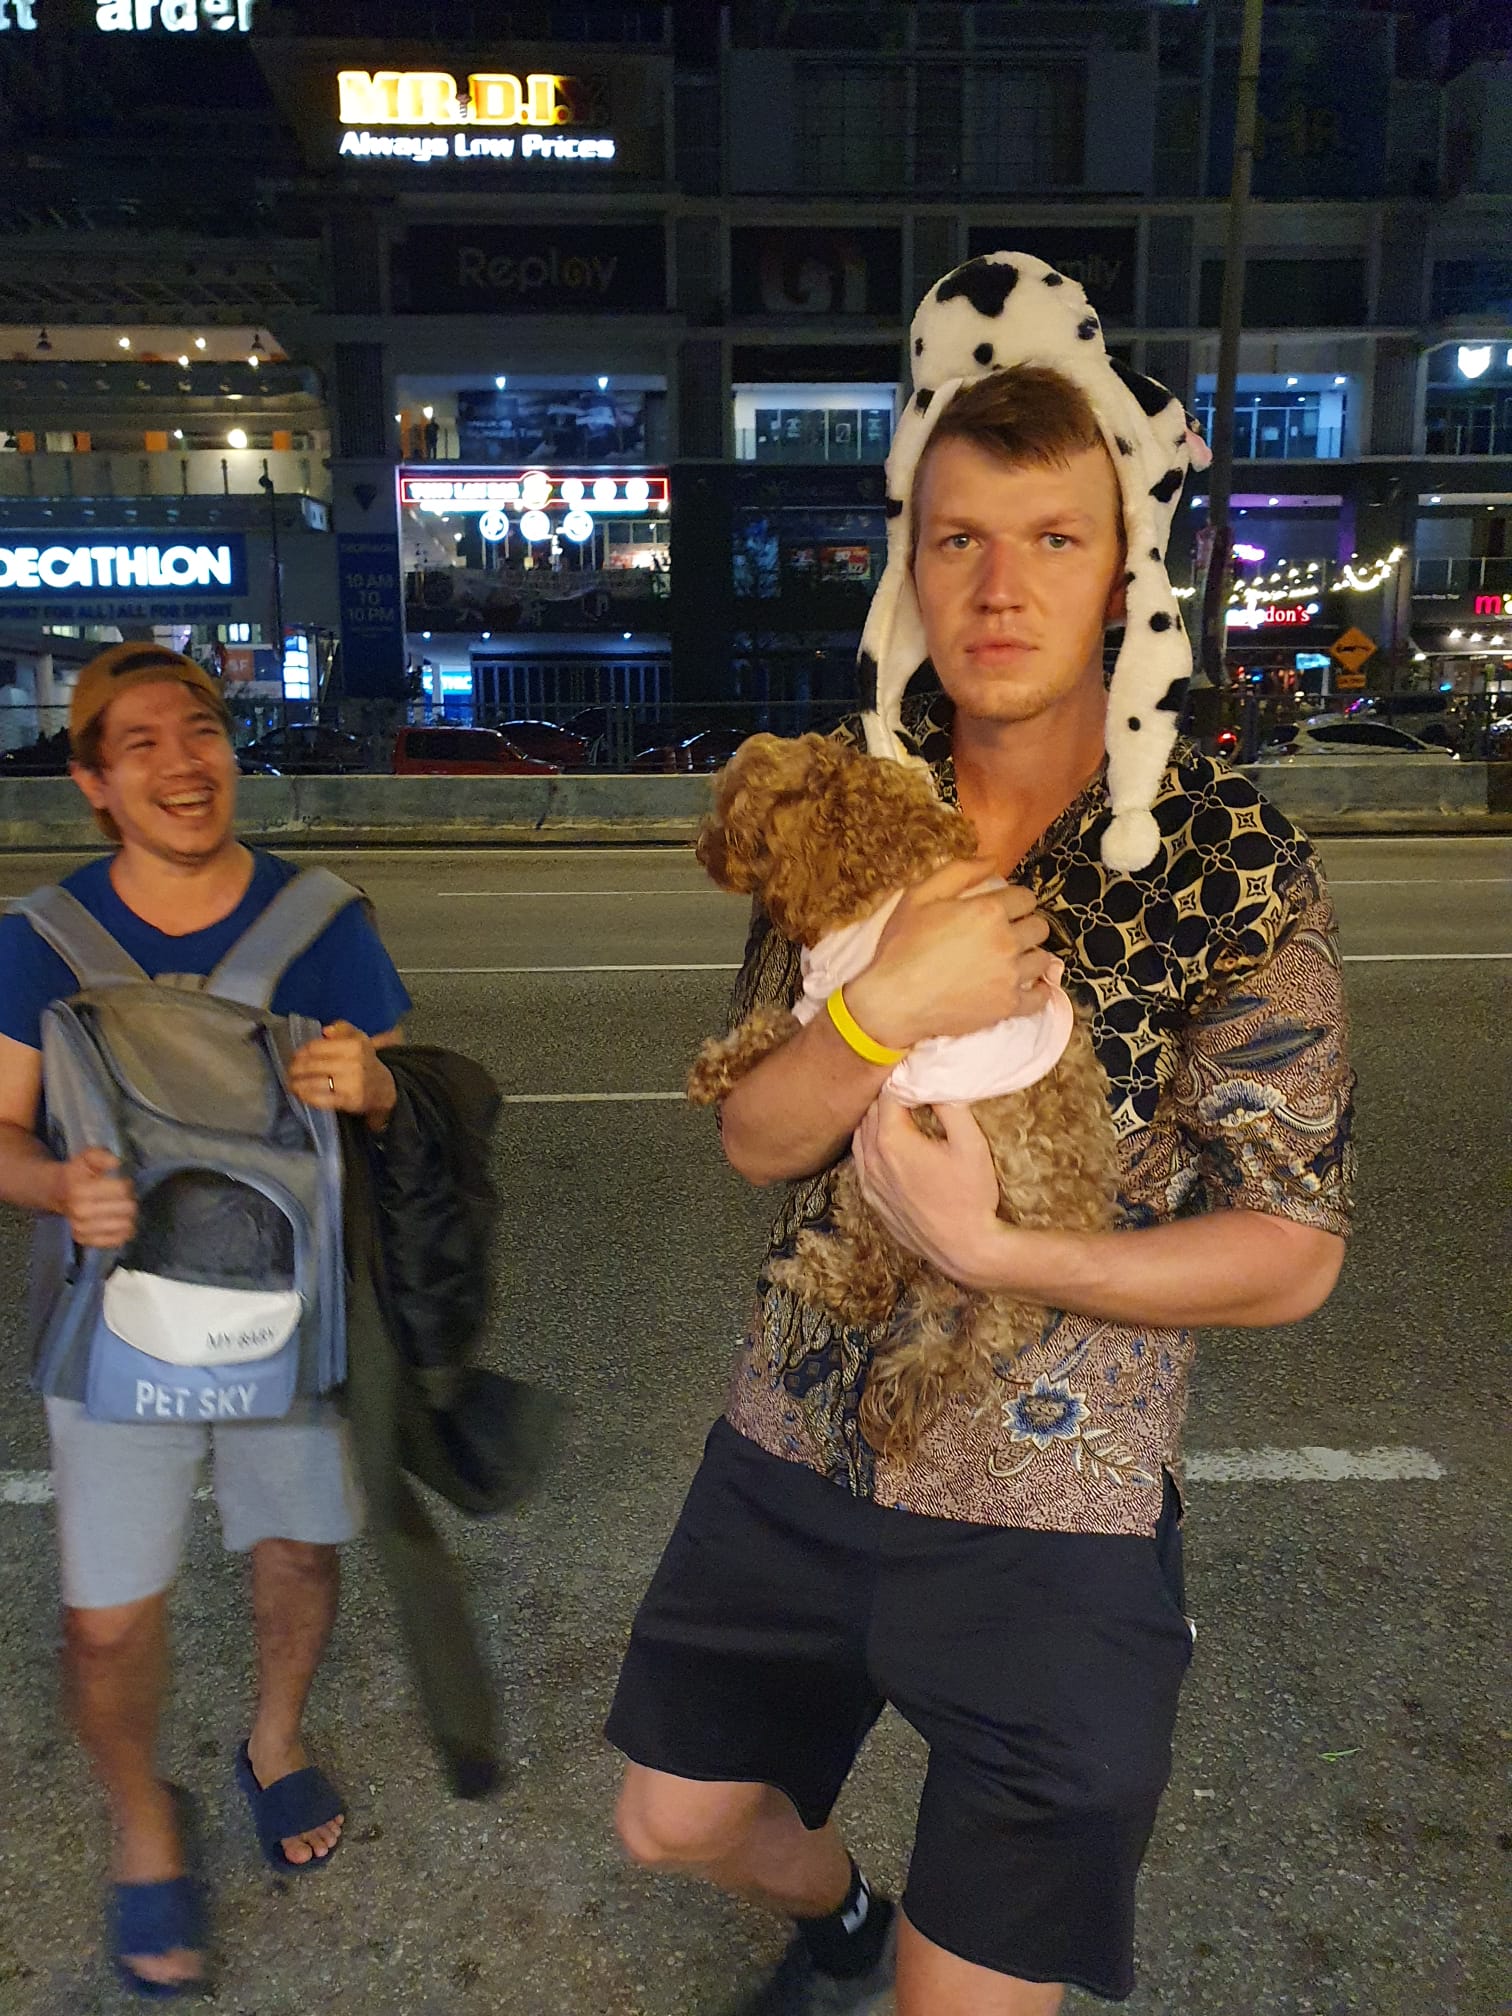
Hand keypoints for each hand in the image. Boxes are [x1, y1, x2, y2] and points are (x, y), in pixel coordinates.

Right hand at [59, 1146, 136, 1249]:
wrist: (55, 1192)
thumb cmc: (75, 1174)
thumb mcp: (86, 1158)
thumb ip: (100, 1156)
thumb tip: (116, 1163)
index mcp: (80, 1190)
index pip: (122, 1189)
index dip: (127, 1183)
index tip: (123, 1182)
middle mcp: (81, 1212)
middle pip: (127, 1208)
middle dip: (130, 1199)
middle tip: (123, 1196)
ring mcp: (83, 1230)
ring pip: (125, 1226)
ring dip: (129, 1216)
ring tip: (121, 1209)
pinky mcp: (87, 1241)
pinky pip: (117, 1240)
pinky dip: (123, 1232)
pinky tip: (118, 1222)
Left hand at [288, 1022, 396, 1128]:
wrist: (383, 1088)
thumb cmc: (364, 1061)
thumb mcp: (359, 1038)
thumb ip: (342, 1028)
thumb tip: (325, 1030)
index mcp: (354, 1046)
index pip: (316, 1047)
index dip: (300, 1052)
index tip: (294, 1056)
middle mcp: (353, 1063)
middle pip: (312, 1065)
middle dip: (295, 1068)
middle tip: (289, 1071)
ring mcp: (351, 1084)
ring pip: (314, 1082)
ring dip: (297, 1083)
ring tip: (290, 1083)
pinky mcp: (349, 1101)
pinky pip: (321, 1099)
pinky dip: (307, 1097)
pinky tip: (299, 1094)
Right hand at [845, 857, 1059, 1050]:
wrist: (893, 1000)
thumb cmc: (902, 946)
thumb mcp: (920, 896)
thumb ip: (959, 872)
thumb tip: (992, 860)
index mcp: (988, 910)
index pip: (1026, 898)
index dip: (1015, 901)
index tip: (1003, 910)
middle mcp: (1006, 941)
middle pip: (1039, 927)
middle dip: (1025, 926)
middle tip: (1005, 934)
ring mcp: (1010, 975)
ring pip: (1042, 959)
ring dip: (1030, 956)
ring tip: (1011, 960)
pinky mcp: (1007, 1005)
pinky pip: (1040, 996)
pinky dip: (1036, 990)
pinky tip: (1023, 985)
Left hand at [852, 1093, 1012, 1288]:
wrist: (965, 1249)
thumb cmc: (972, 1197)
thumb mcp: (970, 1143)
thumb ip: (951, 1106)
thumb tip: (936, 1080)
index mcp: (892, 1140)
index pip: (888, 1093)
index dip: (904, 1078)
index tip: (919, 1071)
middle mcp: (872, 1159)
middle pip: (871, 1111)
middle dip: (890, 1095)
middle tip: (912, 1085)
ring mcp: (868, 1182)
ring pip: (861, 1135)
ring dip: (878, 1119)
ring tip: (902, 1111)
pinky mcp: (872, 1199)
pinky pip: (861, 1161)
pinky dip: (871, 1144)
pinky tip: (891, 1143)